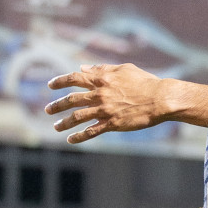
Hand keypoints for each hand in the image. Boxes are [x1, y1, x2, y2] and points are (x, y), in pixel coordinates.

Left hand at [46, 64, 170, 143]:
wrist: (160, 99)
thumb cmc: (145, 82)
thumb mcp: (123, 69)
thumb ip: (102, 68)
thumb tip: (83, 67)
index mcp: (102, 79)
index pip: (74, 78)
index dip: (60, 81)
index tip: (50, 85)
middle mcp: (100, 94)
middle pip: (71, 99)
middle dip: (57, 105)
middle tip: (48, 109)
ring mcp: (105, 110)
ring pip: (77, 117)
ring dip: (64, 123)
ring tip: (56, 126)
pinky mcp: (112, 124)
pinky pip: (91, 131)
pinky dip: (79, 136)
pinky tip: (70, 140)